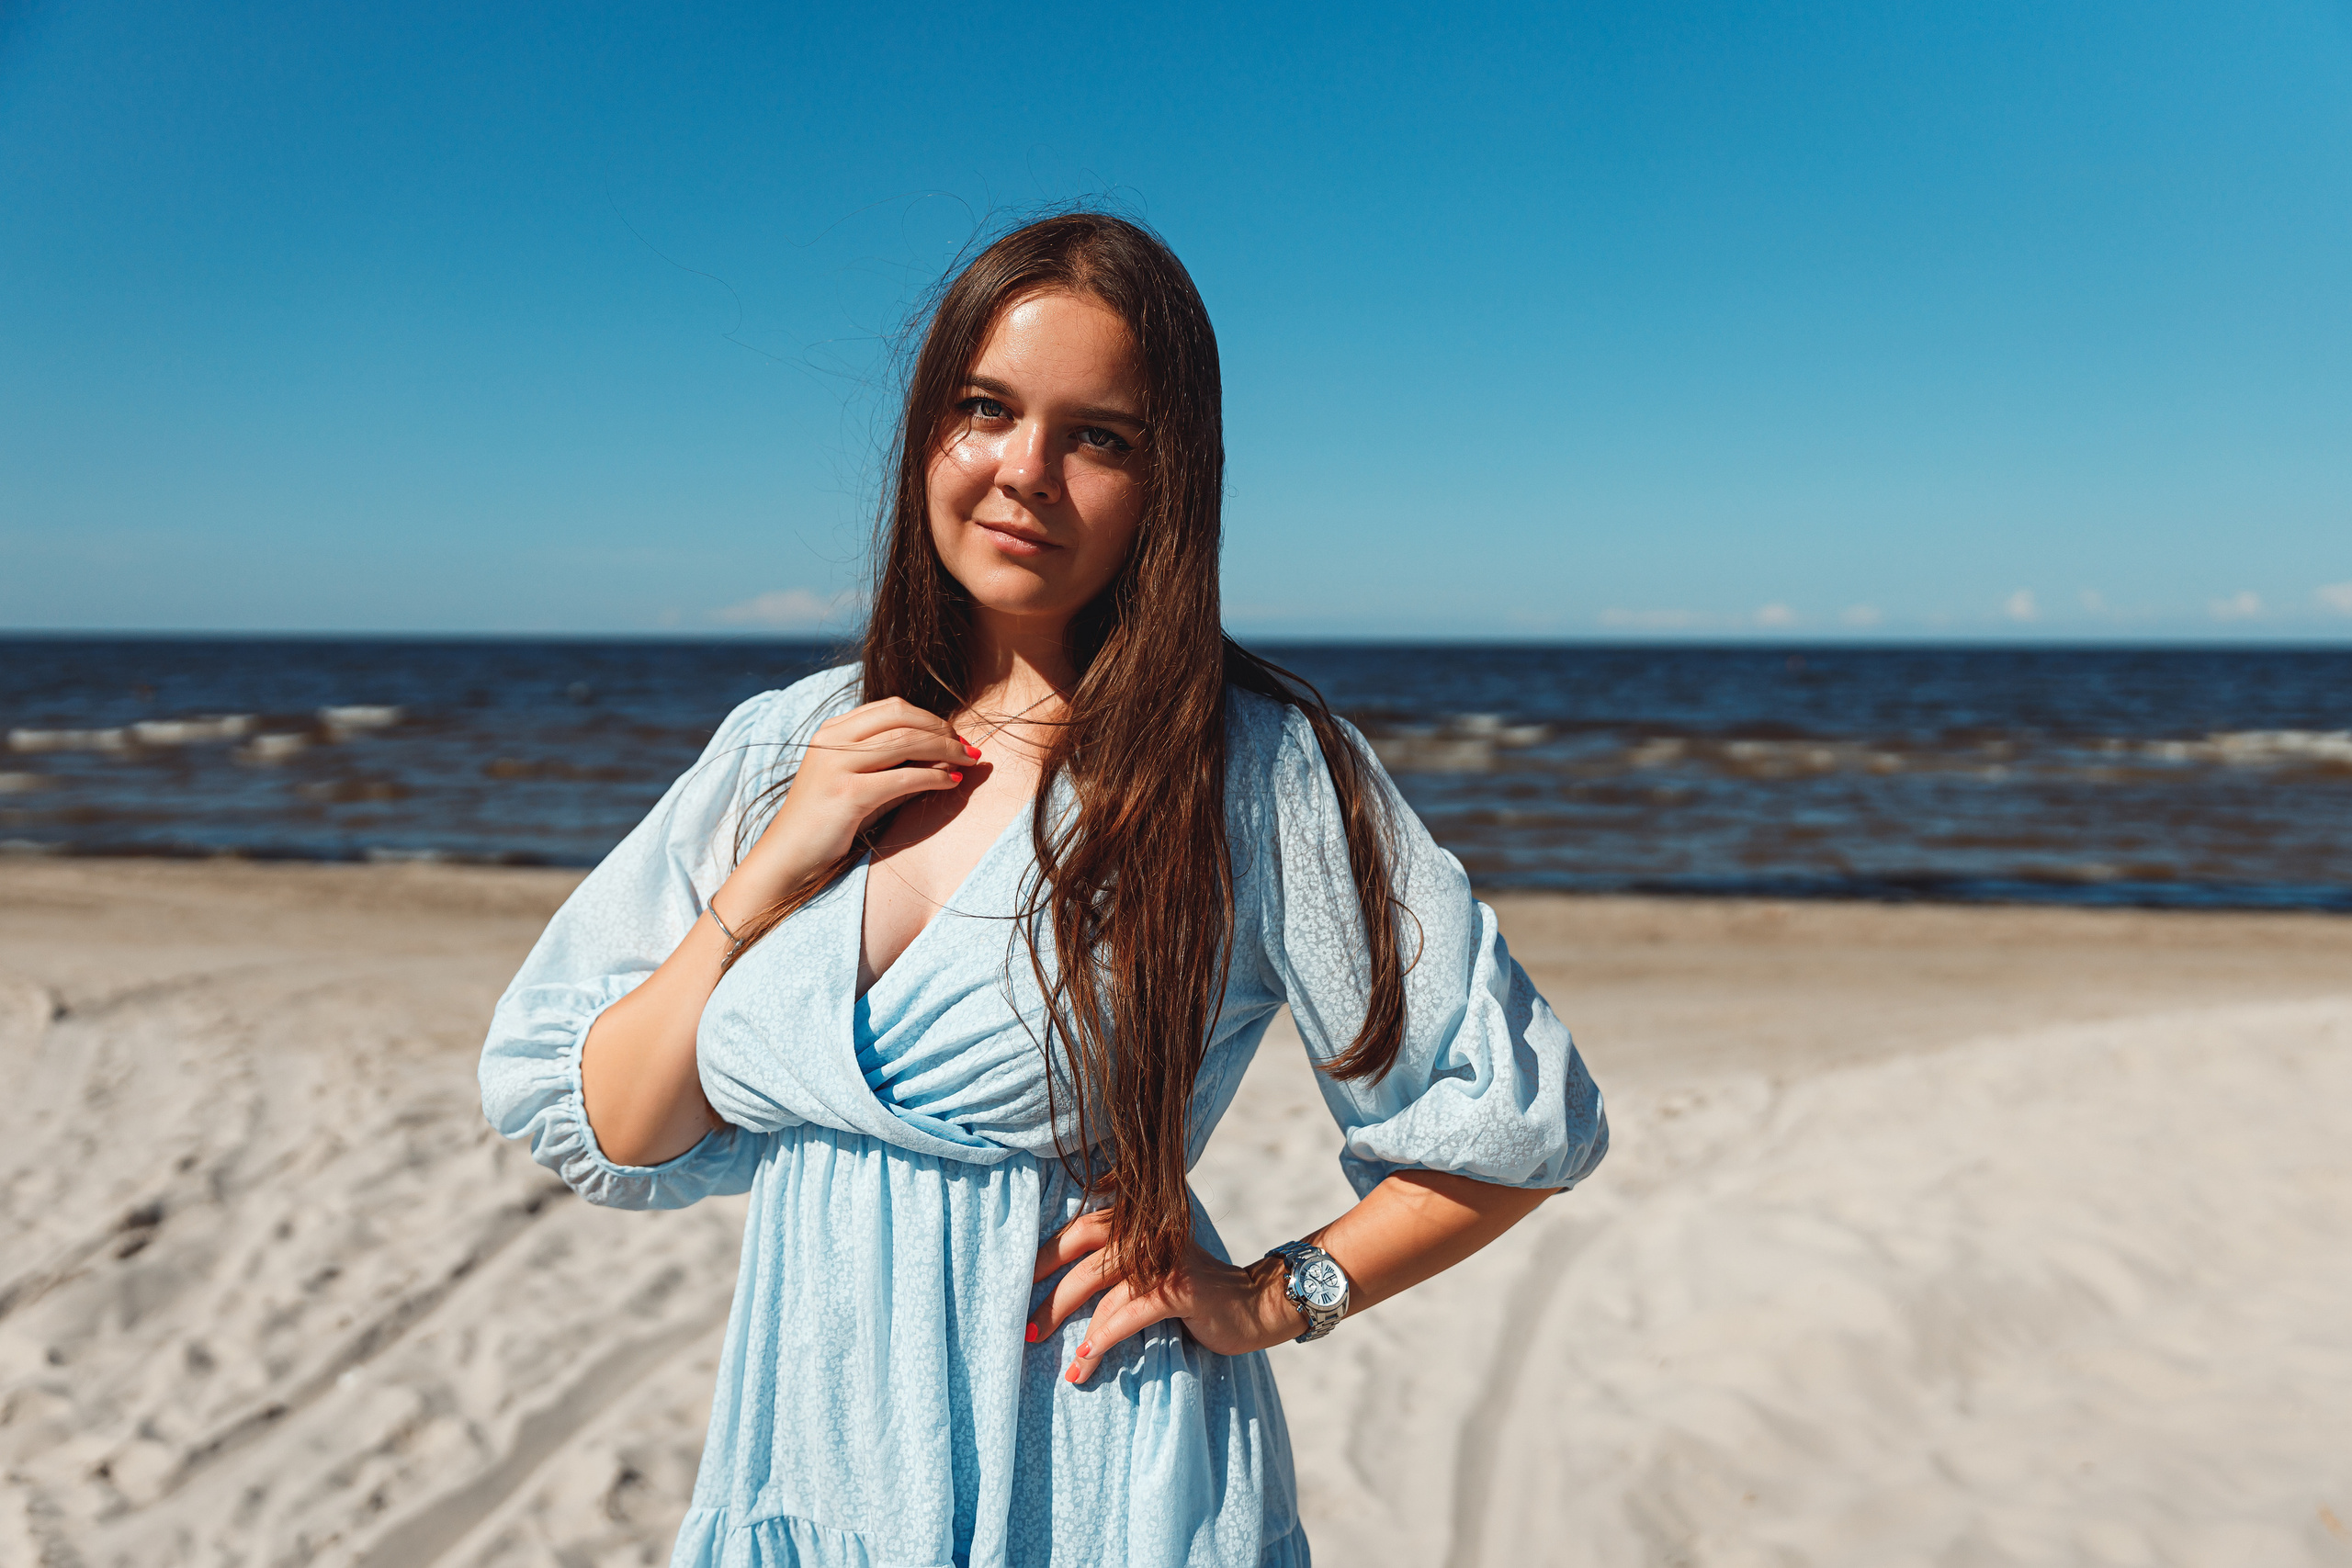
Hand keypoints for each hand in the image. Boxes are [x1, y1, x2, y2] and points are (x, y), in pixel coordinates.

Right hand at [742, 698, 980, 891]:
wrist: (786, 857)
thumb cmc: (827, 821)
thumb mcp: (856, 779)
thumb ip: (890, 761)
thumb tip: (943, 750)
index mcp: (833, 730)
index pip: (892, 707)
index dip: (930, 718)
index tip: (955, 735)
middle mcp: (832, 740)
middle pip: (902, 717)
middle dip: (943, 730)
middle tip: (969, 748)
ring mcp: (836, 765)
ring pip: (906, 741)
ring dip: (946, 749)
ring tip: (968, 761)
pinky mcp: (846, 794)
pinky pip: (903, 777)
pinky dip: (934, 776)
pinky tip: (951, 782)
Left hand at [1027, 1208, 1306, 1384]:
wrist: (1255, 1304)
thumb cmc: (1193, 1293)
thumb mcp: (1151, 1268)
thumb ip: (1114, 1261)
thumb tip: (1056, 1283)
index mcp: (1136, 1221)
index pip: (1078, 1229)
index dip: (1042, 1254)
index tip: (1012, 1285)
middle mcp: (1148, 1231)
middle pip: (1082, 1250)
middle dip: (1046, 1287)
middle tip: (1024, 1326)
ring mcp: (1165, 1258)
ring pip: (1101, 1286)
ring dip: (1070, 1325)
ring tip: (1051, 1358)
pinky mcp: (1182, 1288)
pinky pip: (1131, 1313)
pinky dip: (1103, 1339)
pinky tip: (1084, 1363)